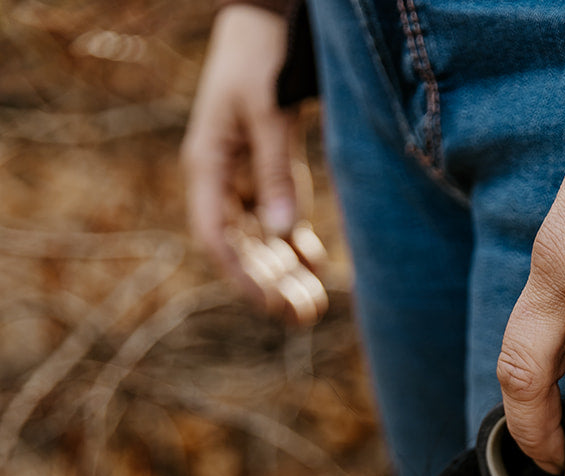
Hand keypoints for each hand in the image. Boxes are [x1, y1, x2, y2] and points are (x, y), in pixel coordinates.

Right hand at [182, 3, 327, 324]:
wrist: (266, 18)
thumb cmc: (260, 55)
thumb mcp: (267, 111)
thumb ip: (275, 171)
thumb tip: (282, 235)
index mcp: (207, 165)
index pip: (216, 237)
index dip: (240, 275)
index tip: (268, 303)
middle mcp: (222, 179)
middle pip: (243, 248)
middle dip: (271, 285)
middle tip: (305, 317)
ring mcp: (246, 178)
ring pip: (264, 240)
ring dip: (286, 273)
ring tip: (314, 307)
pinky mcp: (269, 171)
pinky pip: (281, 219)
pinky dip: (297, 244)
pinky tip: (316, 264)